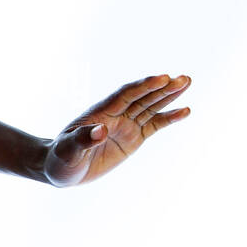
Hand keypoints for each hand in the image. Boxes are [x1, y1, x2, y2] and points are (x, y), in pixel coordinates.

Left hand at [43, 74, 189, 186]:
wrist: (61, 168)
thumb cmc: (61, 158)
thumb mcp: (69, 150)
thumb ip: (83, 139)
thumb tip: (100, 130)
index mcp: (100, 112)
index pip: (125, 95)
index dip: (144, 86)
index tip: (162, 77)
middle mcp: (115, 115)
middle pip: (142, 97)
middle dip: (162, 87)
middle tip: (183, 78)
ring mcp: (125, 125)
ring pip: (150, 107)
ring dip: (168, 96)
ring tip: (186, 83)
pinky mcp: (133, 138)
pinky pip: (154, 125)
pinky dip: (169, 118)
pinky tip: (185, 111)